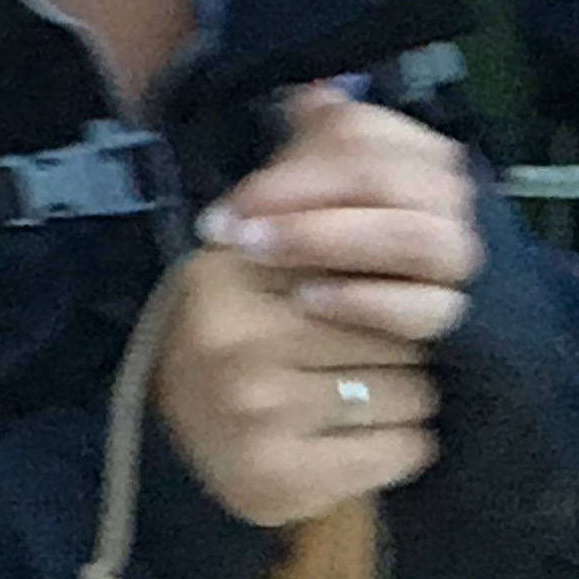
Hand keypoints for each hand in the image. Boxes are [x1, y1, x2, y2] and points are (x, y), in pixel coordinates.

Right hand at [151, 85, 480, 527]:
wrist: (168, 450)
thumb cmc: (228, 338)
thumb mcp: (245, 252)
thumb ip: (291, 181)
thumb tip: (324, 97)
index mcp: (222, 276)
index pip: (355, 261)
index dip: (379, 280)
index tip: (372, 292)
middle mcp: (233, 341)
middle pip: (393, 330)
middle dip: (400, 342)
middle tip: (368, 354)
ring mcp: (255, 416)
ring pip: (410, 393)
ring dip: (407, 397)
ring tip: (362, 394)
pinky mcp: (282, 481)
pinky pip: (404, 453)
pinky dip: (402, 447)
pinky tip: (363, 439)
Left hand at [202, 83, 483, 342]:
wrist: (428, 331)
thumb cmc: (360, 246)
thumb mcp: (337, 191)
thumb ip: (320, 143)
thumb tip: (304, 94)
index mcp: (416, 153)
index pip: (359, 131)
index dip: (288, 160)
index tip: (232, 200)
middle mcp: (448, 196)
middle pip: (382, 177)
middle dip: (297, 197)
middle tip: (230, 228)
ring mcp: (460, 256)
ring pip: (410, 236)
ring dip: (325, 240)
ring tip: (257, 254)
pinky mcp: (465, 317)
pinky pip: (426, 307)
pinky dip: (364, 301)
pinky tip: (309, 301)